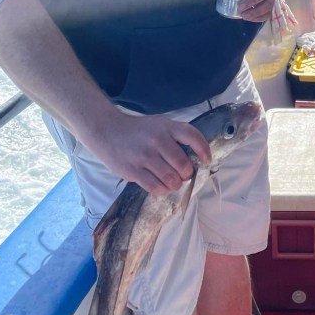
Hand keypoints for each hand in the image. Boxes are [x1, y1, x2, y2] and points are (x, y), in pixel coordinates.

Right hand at [90, 108, 214, 195]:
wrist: (108, 131)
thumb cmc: (138, 130)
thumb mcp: (160, 125)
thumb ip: (176, 136)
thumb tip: (196, 157)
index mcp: (167, 127)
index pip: (192, 136)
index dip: (203, 150)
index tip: (206, 160)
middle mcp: (157, 140)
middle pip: (183, 164)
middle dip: (187, 174)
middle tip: (183, 174)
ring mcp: (144, 156)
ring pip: (171, 179)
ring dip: (176, 184)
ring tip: (173, 181)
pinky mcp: (133, 171)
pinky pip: (155, 187)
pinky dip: (163, 190)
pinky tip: (162, 186)